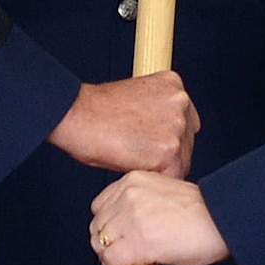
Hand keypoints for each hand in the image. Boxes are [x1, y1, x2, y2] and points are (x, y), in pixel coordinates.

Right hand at [50, 75, 196, 178]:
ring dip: (160, 167)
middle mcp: (181, 102)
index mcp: (173, 85)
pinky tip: (134, 167)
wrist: (77, 115)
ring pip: (182, 161)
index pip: (186, 122)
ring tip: (132, 159)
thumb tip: (163, 136)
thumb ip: (158, 112)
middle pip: (187, 142)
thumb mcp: (137, 99)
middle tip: (139, 154)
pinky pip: (172, 177)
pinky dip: (155, 179)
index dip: (167, 138)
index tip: (150, 144)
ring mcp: (177, 126)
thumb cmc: (95, 111)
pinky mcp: (169, 150)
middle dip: (166, 154)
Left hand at [89, 172, 229, 264]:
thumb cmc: (204, 211)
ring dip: (111, 258)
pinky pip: (110, 261)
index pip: (100, 205)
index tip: (118, 236)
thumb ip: (141, 202)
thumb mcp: (164, 193)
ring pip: (100, 245)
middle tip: (125, 253)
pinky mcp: (137, 242)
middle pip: (97, 226)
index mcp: (133, 180)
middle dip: (108, 243)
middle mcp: (128, 196)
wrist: (224, 221)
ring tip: (129, 263)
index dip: (108, 225)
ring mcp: (131, 218)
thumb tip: (126, 226)